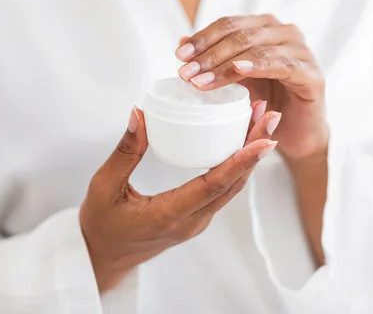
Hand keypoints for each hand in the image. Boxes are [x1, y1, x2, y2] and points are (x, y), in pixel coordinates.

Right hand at [80, 105, 279, 291]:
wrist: (103, 256)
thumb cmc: (102, 225)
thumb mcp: (105, 186)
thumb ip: (125, 151)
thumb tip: (140, 115)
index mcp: (170, 214)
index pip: (214, 185)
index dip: (241, 161)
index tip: (264, 138)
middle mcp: (191, 221)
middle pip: (233, 183)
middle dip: (255, 148)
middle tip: (269, 116)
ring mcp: (197, 221)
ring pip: (232, 187)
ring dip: (249, 156)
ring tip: (260, 123)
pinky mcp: (196, 217)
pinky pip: (223, 191)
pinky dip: (237, 166)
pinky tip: (240, 144)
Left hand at [175, 15, 328, 159]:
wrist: (296, 132)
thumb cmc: (265, 100)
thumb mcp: (234, 77)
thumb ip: (213, 58)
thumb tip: (181, 42)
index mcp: (265, 27)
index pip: (229, 24)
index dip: (202, 38)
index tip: (179, 56)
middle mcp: (285, 32)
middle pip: (240, 35)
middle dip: (209, 54)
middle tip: (186, 72)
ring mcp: (302, 51)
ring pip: (256, 50)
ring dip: (224, 66)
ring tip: (200, 82)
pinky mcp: (312, 74)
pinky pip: (281, 65)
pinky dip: (258, 66)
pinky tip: (239, 70)